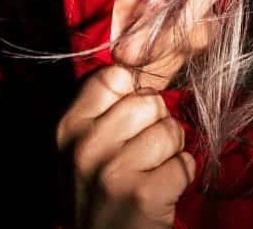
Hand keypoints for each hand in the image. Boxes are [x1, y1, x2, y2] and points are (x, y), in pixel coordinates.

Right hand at [55, 65, 195, 228]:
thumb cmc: (97, 195)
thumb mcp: (79, 149)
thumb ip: (102, 109)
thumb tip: (137, 58)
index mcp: (67, 127)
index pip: (114, 76)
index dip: (132, 93)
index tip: (130, 119)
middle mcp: (85, 145)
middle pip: (149, 101)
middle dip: (157, 125)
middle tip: (142, 154)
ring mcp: (113, 171)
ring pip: (171, 131)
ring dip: (171, 154)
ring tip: (150, 173)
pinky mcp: (143, 195)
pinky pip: (185, 164)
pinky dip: (181, 177)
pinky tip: (162, 191)